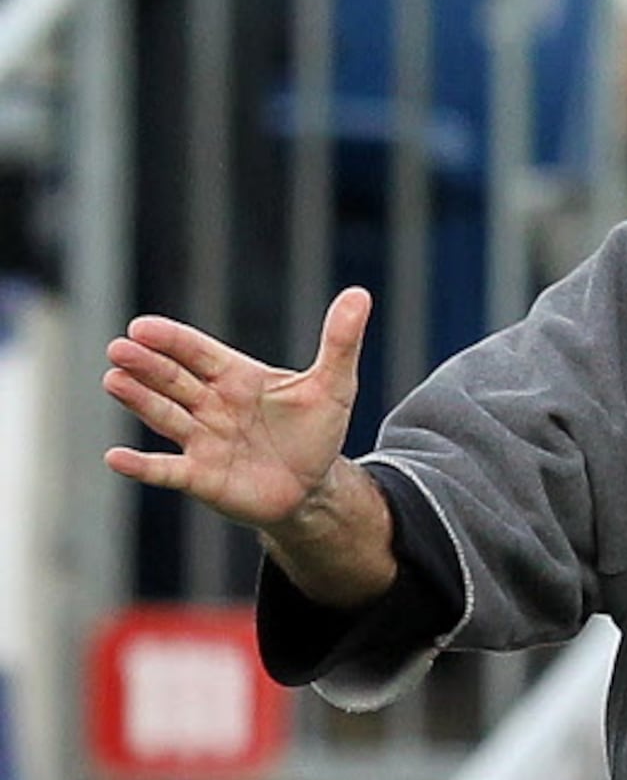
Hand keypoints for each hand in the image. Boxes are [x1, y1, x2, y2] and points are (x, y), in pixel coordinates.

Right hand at [102, 289, 371, 530]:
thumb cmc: (315, 431)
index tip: (142, 327)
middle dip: (147, 365)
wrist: (313, 486)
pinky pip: (167, 470)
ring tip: (114, 380)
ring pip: (165, 415)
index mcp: (237, 378)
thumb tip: (360, 293)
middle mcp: (212, 405)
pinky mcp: (201, 477)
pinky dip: (143, 466)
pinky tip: (116, 457)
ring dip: (140, 400)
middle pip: (174, 380)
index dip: (172, 340)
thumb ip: (340, 341)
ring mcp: (203, 441)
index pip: (199, 353)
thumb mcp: (334, 385)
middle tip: (119, 349)